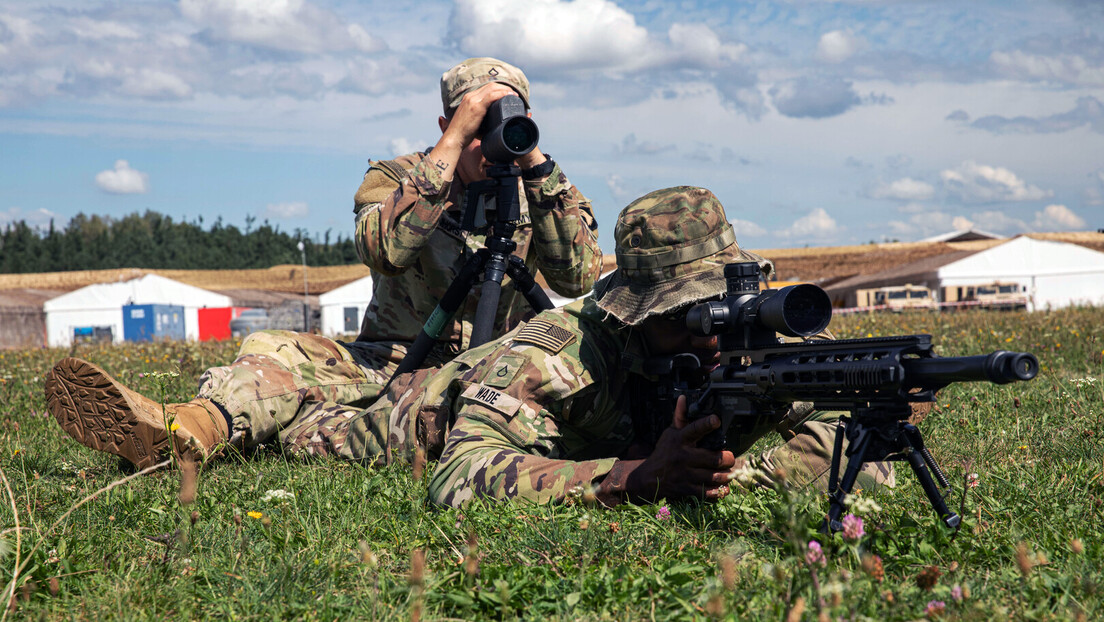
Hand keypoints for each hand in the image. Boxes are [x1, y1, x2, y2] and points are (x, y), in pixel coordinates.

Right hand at [440, 82, 517, 149]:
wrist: (453, 139)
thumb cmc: (463, 135)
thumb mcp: (471, 122)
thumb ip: (480, 119)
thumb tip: (492, 124)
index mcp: (468, 98)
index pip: (486, 88)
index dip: (498, 89)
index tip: (508, 94)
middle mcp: (470, 96)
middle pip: (490, 85)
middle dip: (504, 87)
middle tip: (513, 94)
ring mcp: (473, 100)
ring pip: (492, 88)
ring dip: (505, 90)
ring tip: (514, 95)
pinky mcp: (476, 107)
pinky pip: (492, 96)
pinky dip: (502, 94)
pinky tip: (510, 96)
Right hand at [599, 396, 735, 503]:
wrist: (648, 479)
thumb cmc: (664, 453)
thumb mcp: (670, 434)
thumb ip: (680, 418)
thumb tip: (683, 398)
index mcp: (680, 440)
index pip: (694, 429)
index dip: (706, 424)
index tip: (716, 420)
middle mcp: (683, 457)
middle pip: (714, 458)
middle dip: (728, 458)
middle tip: (730, 457)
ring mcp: (685, 475)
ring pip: (715, 476)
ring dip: (726, 475)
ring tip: (729, 472)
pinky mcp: (686, 489)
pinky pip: (708, 492)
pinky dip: (719, 490)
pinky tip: (722, 487)